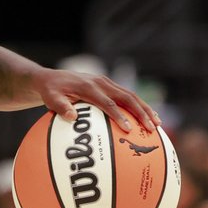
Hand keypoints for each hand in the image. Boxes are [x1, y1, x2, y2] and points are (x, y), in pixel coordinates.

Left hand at [33, 69, 159, 132]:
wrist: (51, 78)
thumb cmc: (50, 91)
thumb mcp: (50, 98)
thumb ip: (60, 106)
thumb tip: (71, 117)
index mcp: (88, 87)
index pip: (107, 103)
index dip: (119, 115)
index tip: (128, 129)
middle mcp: (100, 83)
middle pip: (126, 97)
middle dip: (141, 112)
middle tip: (152, 128)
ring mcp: (106, 82)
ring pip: (131, 95)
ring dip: (145, 109)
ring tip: (157, 124)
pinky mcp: (108, 85)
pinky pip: (127, 95)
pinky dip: (139, 106)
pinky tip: (149, 118)